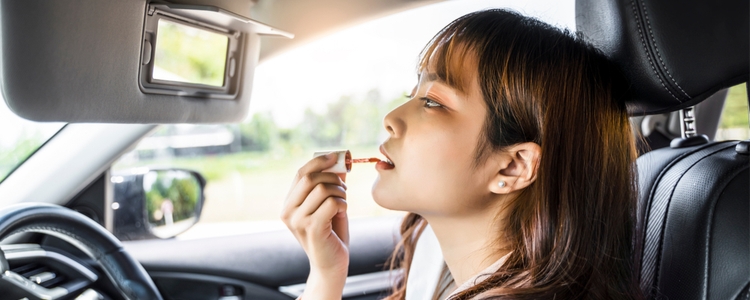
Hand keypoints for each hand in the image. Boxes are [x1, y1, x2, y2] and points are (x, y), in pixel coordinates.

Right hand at [281, 153, 348, 298]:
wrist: (331, 264)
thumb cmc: (331, 234)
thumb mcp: (328, 205)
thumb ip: (329, 185)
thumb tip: (338, 162)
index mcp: (288, 204)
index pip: (300, 173)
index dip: (319, 162)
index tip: (336, 156)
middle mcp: (288, 212)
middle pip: (311, 178)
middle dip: (333, 177)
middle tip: (344, 188)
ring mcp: (298, 221)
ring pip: (323, 189)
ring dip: (341, 193)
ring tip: (343, 203)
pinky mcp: (312, 229)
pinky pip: (332, 203)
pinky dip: (343, 204)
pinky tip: (343, 212)